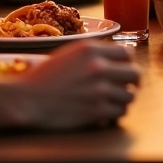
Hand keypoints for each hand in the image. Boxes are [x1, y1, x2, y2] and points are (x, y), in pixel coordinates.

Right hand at [12, 41, 138, 129]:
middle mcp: (98, 67)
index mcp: (90, 49)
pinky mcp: (97, 111)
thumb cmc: (43, 77)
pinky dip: (115, 113)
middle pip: (135, 74)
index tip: (123, 69)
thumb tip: (115, 59)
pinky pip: (120, 112)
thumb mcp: (68, 54)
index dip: (127, 63)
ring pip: (129, 96)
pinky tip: (105, 113)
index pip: (127, 53)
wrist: (27, 99)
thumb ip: (92, 54)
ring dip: (122, 99)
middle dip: (133, 82)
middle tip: (126, 87)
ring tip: (112, 101)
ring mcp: (99, 90)